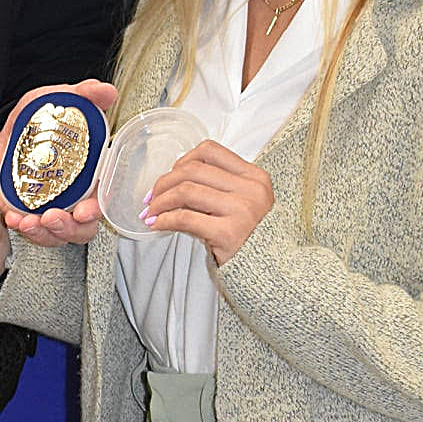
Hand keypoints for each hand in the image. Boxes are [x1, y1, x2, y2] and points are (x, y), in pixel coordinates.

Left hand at [0, 79, 116, 247]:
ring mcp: (51, 208)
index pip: (101, 202)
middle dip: (67, 228)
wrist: (8, 131)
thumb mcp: (60, 100)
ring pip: (55, 235)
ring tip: (27, 222)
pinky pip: (29, 230)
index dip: (96, 212)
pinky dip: (21, 228)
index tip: (85, 211)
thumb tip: (107, 92)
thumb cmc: (41, 120)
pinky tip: (12, 219)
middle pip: (80, 228)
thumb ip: (85, 94)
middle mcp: (74, 198)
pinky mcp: (28, 213)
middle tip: (51, 218)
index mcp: (90, 177)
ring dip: (43, 233)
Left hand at [142, 139, 273, 264]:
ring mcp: (242, 210)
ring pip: (186, 191)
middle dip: (164, 182)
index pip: (209, 150)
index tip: (170, 176)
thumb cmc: (250, 236)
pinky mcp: (229, 233)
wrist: (271, 271)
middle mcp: (251, 189)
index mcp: (254, 176)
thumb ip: (217, 186)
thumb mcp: (242, 202)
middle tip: (152, 197)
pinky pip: (185, 218)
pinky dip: (165, 219)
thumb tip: (171, 179)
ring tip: (151, 212)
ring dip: (161, 201)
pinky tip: (157, 225)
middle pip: (193, 169)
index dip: (182, 160)